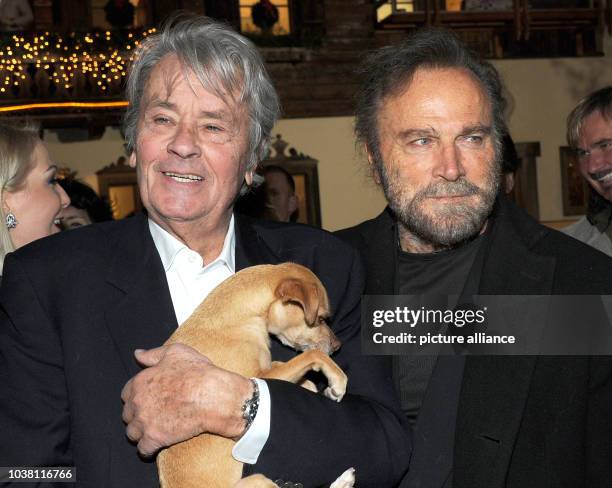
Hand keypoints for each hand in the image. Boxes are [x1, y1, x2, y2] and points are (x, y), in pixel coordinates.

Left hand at [121, 343, 252, 456]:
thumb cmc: (197, 372)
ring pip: (132, 433)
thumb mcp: (175, 353)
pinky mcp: (154, 439)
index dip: (137, 397)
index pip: (126, 394)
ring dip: (141, 433)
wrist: (213, 396)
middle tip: (151, 415)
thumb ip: (153, 354)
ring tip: (153, 430)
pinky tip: (156, 444)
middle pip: (128, 415)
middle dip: (137, 415)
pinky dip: (148, 448)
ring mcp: (144, 422)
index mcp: (140, 382)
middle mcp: (138, 403)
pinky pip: (143, 449)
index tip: (147, 400)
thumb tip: (137, 354)